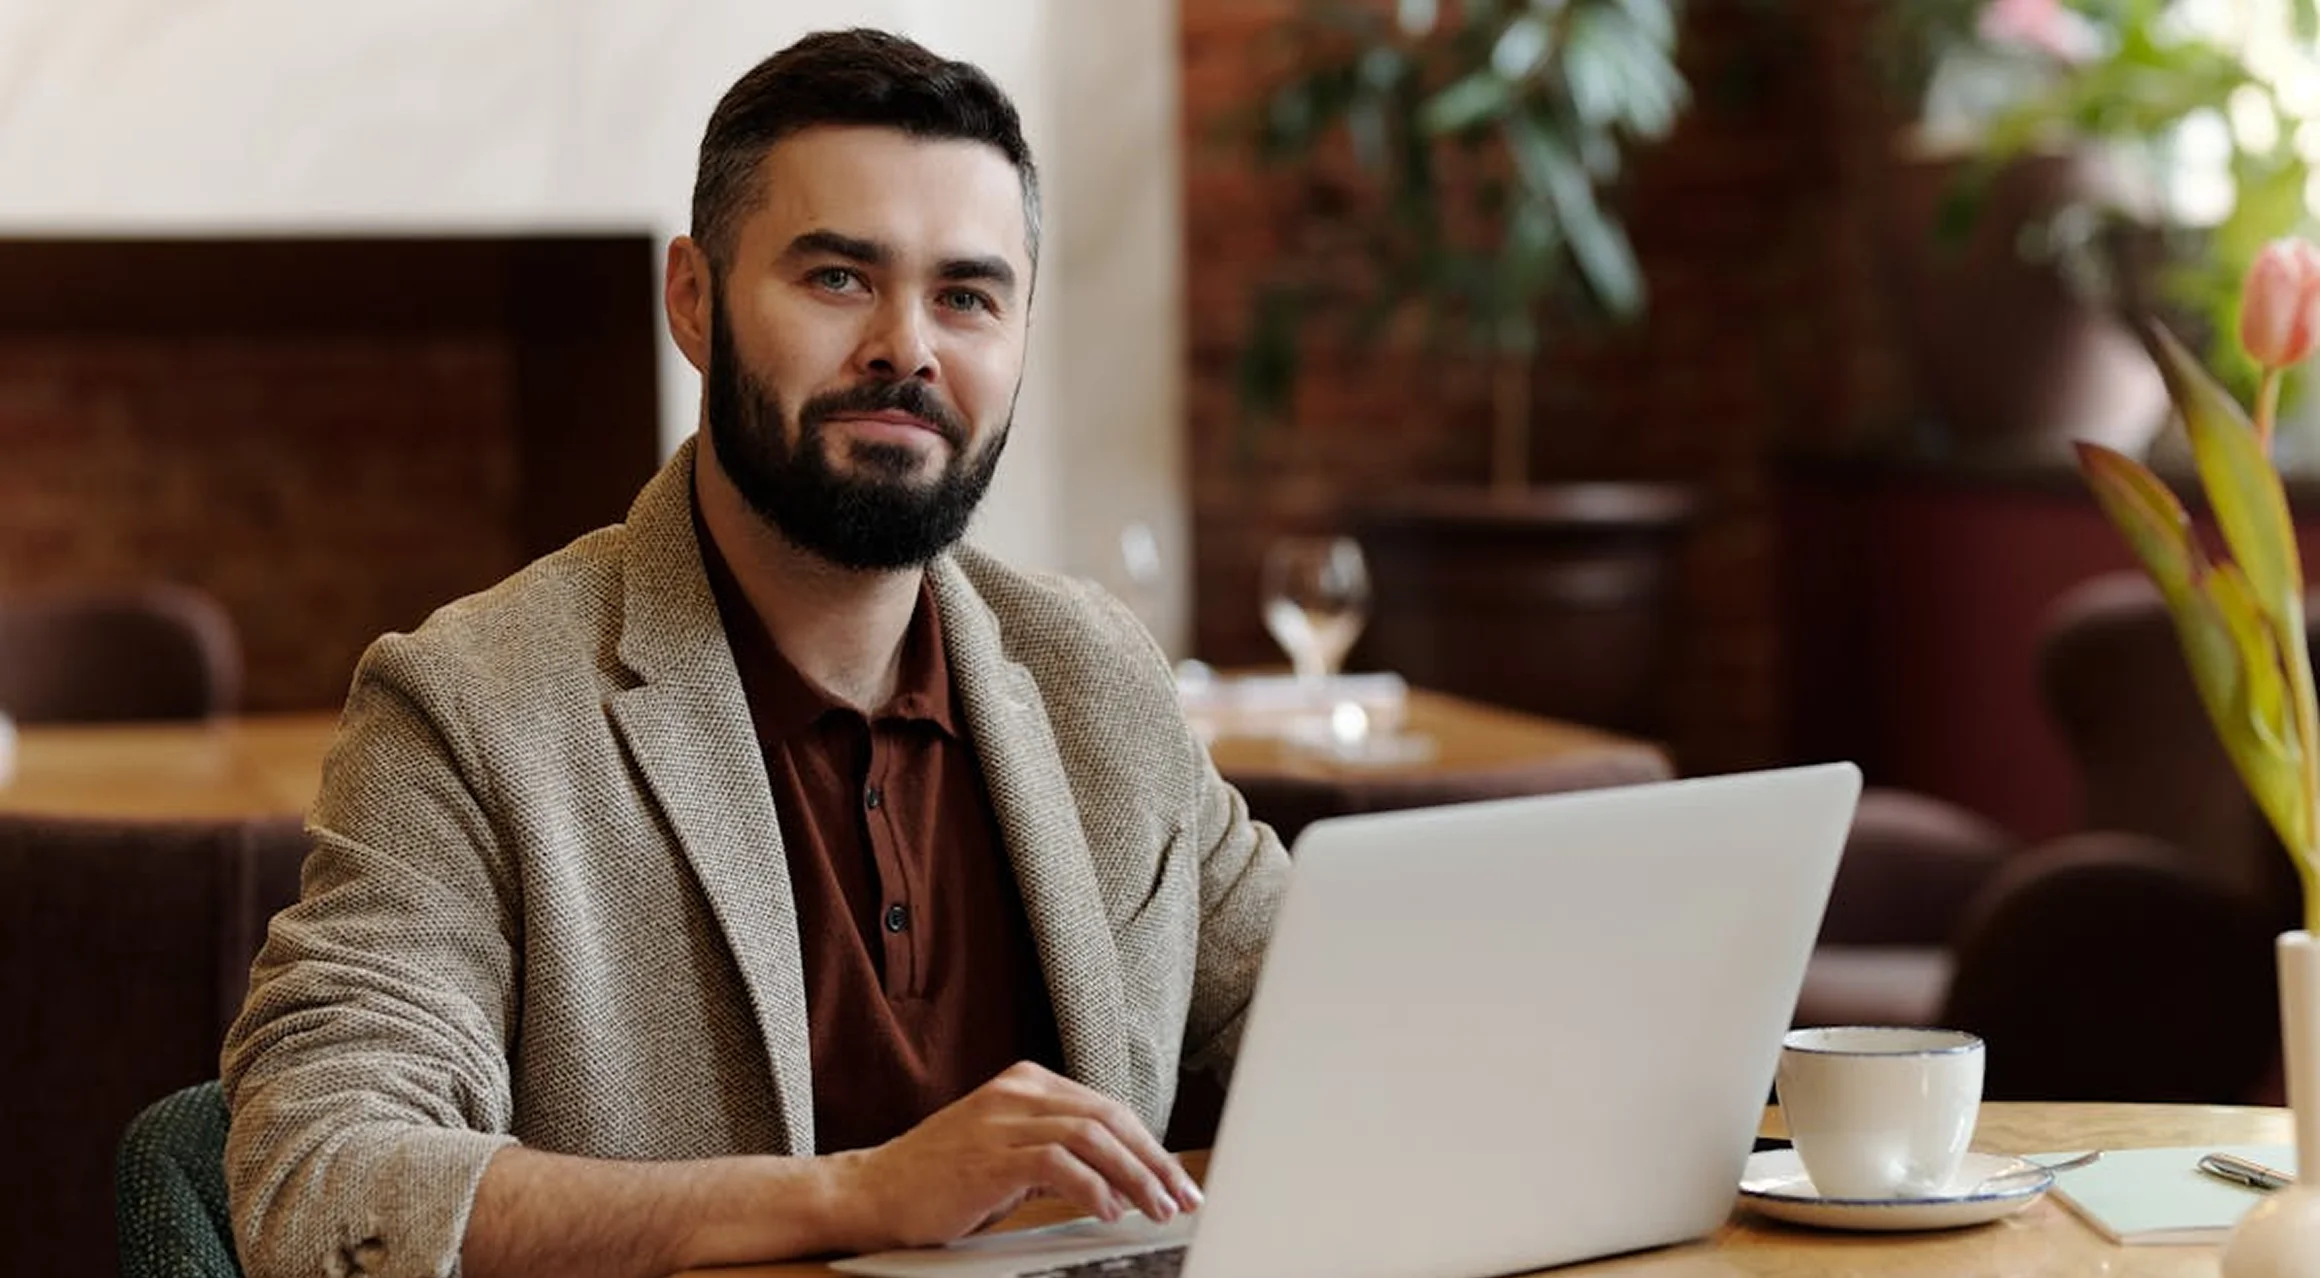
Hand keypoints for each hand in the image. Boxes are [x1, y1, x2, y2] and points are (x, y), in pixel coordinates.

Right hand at [831, 1061, 1203, 1248]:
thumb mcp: (1008, 1154)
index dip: (1148, 1146)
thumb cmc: (940, 1179)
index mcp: (1026, 1083)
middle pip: (1109, 1118)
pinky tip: (1110, 1210)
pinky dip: (1093, 1188)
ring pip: (1092, 1137)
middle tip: (1182, 1197)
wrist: (872, 1192)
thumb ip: (1058, 1154)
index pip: (1106, 1109)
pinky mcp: (989, 1155)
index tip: (1176, 1180)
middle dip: (1153, 1161)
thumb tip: (1123, 1182)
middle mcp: (1017, 1091)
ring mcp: (1001, 1120)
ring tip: (1155, 1209)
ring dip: (1134, 1176)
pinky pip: (1058, 1164)